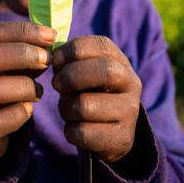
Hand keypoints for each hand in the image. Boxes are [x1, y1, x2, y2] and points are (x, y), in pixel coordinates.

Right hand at [0, 21, 55, 179]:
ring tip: (39, 91)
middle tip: (48, 60)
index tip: (51, 35)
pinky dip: (18, 114)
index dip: (23, 32)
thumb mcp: (11, 71)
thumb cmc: (2, 94)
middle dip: (22, 54)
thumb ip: (27, 57)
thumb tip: (49, 45)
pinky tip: (28, 110)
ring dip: (24, 87)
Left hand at [51, 36, 141, 162]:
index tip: (55, 60)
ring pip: (85, 105)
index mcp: (120, 61)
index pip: (101, 45)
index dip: (73, 50)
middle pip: (104, 71)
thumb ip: (70, 61)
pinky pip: (83, 133)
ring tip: (67, 108)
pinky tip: (75, 127)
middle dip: (71, 76)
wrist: (112, 133)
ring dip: (65, 107)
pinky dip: (70, 130)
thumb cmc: (90, 93)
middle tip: (56, 84)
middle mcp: (131, 83)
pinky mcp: (122, 137)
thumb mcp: (85, 72)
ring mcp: (130, 111)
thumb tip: (51, 57)